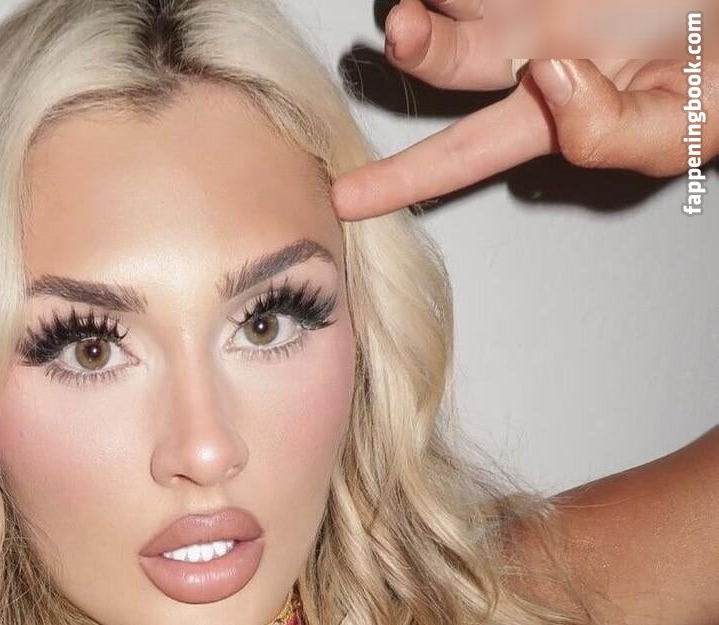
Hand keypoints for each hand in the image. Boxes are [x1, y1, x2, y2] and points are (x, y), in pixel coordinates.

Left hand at [330, 0, 718, 220]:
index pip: (463, 152)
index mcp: (554, 107)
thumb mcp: (688, 124)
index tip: (346, 199)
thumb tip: (551, 79)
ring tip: (418, 3)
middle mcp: (533, 43)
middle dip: (417, 46)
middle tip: (407, 27)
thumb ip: (615, 129)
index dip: (403, 179)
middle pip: (446, 54)